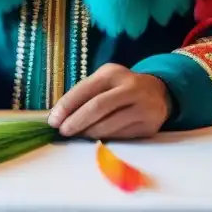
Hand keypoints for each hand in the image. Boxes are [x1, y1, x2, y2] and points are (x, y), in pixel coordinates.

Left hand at [48, 63, 171, 139]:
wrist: (158, 92)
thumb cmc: (120, 87)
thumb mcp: (104, 81)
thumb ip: (84, 94)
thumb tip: (59, 115)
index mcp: (113, 73)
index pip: (85, 89)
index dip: (67, 106)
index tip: (53, 120)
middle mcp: (130, 87)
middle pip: (97, 107)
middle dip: (76, 121)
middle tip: (63, 131)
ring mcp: (142, 107)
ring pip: (109, 124)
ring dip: (89, 133)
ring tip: (78, 134)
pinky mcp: (149, 125)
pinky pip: (121, 136)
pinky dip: (105, 138)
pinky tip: (96, 138)